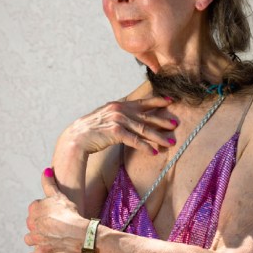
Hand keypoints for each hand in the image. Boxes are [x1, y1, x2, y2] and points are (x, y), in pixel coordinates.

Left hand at [24, 169, 86, 252]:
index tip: (54, 209)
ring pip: (29, 237)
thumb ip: (49, 183)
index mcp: (34, 209)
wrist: (75, 231)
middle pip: (32, 222)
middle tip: (54, 221)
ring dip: (33, 237)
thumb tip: (45, 169)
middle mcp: (32, 224)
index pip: (35, 207)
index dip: (45, 208)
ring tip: (41, 236)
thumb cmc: (68, 211)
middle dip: (40, 222)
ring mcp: (37, 238)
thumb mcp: (58, 194)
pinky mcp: (43, 250)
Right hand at [63, 95, 177, 156]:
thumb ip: (119, 114)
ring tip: (170, 142)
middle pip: (146, 116)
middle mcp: (120, 110)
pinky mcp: (115, 132)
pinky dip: (146, 147)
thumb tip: (132, 117)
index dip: (157, 101)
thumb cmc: (91, 129)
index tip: (170, 100)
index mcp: (119, 104)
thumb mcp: (106, 116)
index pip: (142, 102)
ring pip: (144, 129)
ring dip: (158, 137)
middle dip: (162, 121)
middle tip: (176, 124)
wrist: (76, 137)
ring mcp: (118, 120)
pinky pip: (135, 141)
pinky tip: (154, 152)